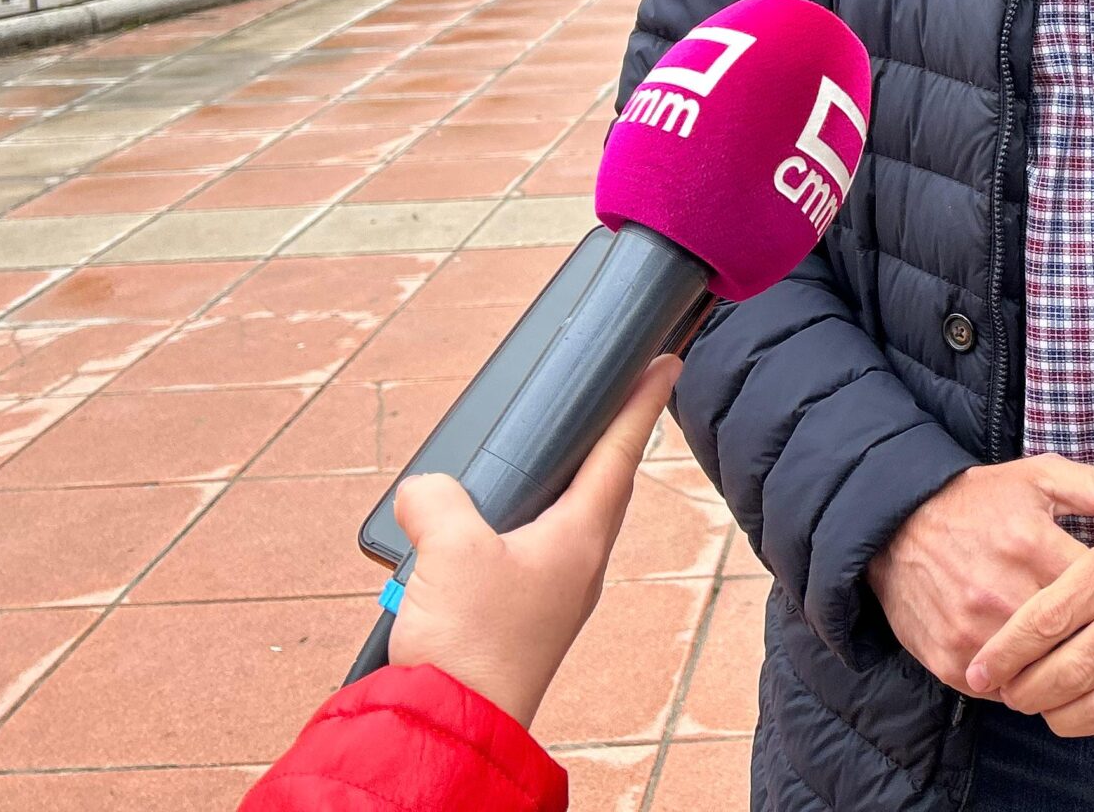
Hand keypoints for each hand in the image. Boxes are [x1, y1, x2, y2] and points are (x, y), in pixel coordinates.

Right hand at [387, 355, 678, 727]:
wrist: (450, 727)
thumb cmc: (470, 646)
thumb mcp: (449, 547)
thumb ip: (438, 496)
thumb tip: (425, 493)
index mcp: (580, 537)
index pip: (619, 453)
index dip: (641, 403)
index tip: (668, 365)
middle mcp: (575, 564)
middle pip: (595, 484)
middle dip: (600, 439)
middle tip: (608, 400)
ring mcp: (548, 595)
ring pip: (554, 520)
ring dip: (545, 487)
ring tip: (530, 458)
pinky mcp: (515, 620)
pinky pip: (515, 554)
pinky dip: (500, 529)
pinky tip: (466, 529)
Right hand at [868, 455, 1093, 691]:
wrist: (895, 525)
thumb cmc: (979, 500)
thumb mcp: (1041, 478)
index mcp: (1031, 544)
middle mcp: (1000, 592)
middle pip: (1074, 644)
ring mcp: (972, 632)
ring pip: (1040, 676)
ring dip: (1062, 674)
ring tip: (1079, 659)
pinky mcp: (949, 660)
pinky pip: (1003, 691)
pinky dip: (1022, 685)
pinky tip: (1036, 668)